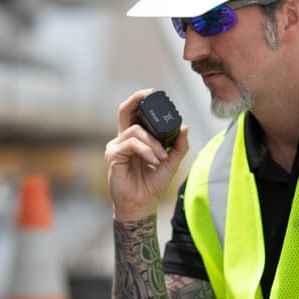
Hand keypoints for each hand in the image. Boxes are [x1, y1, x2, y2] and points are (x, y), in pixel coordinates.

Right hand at [105, 89, 189, 220]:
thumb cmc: (152, 184)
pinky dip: (146, 150)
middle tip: (152, 95)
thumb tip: (185, 127)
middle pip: (125, 110)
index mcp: (136, 138)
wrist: (142, 204)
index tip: (156, 94)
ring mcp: (116, 146)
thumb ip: (178, 146)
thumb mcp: (171, 162)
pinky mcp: (113, 155)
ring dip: (153, 142)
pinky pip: (131, 144)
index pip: (135, 113)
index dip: (142, 100)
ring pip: (135, 130)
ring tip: (161, 157)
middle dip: (138, 99)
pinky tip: (153, 161)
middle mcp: (123, 138)